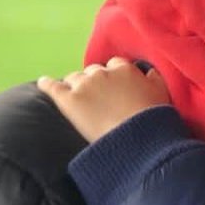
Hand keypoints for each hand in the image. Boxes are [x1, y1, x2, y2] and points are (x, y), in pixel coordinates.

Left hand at [37, 57, 169, 142]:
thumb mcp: (161, 93)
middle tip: (98, 98)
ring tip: (78, 98)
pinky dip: (46, 84)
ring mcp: (83, 85)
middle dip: (94, 81)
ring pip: (74, 78)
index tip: (115, 88)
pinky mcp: (68, 100)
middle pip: (93, 71)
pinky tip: (43, 83)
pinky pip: (52, 86)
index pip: (114, 65)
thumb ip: (153, 78)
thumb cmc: (152, 118)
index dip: (113, 77)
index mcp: (124, 69)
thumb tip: (147, 72)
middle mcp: (102, 72)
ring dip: (76, 85)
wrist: (136, 139)